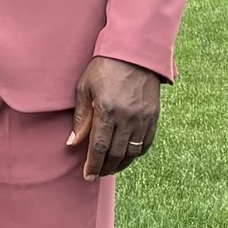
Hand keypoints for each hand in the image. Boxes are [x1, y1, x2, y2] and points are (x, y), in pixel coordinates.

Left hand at [68, 56, 162, 179]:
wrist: (135, 52)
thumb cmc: (104, 67)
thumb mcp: (85, 88)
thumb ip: (81, 118)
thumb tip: (73, 142)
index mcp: (107, 110)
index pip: (99, 146)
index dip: (93, 164)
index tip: (87, 176)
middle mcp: (128, 117)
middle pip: (117, 153)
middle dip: (105, 168)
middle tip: (96, 175)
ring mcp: (144, 118)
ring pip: (133, 152)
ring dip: (121, 164)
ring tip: (109, 169)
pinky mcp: (154, 116)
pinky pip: (147, 143)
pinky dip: (136, 154)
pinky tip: (127, 157)